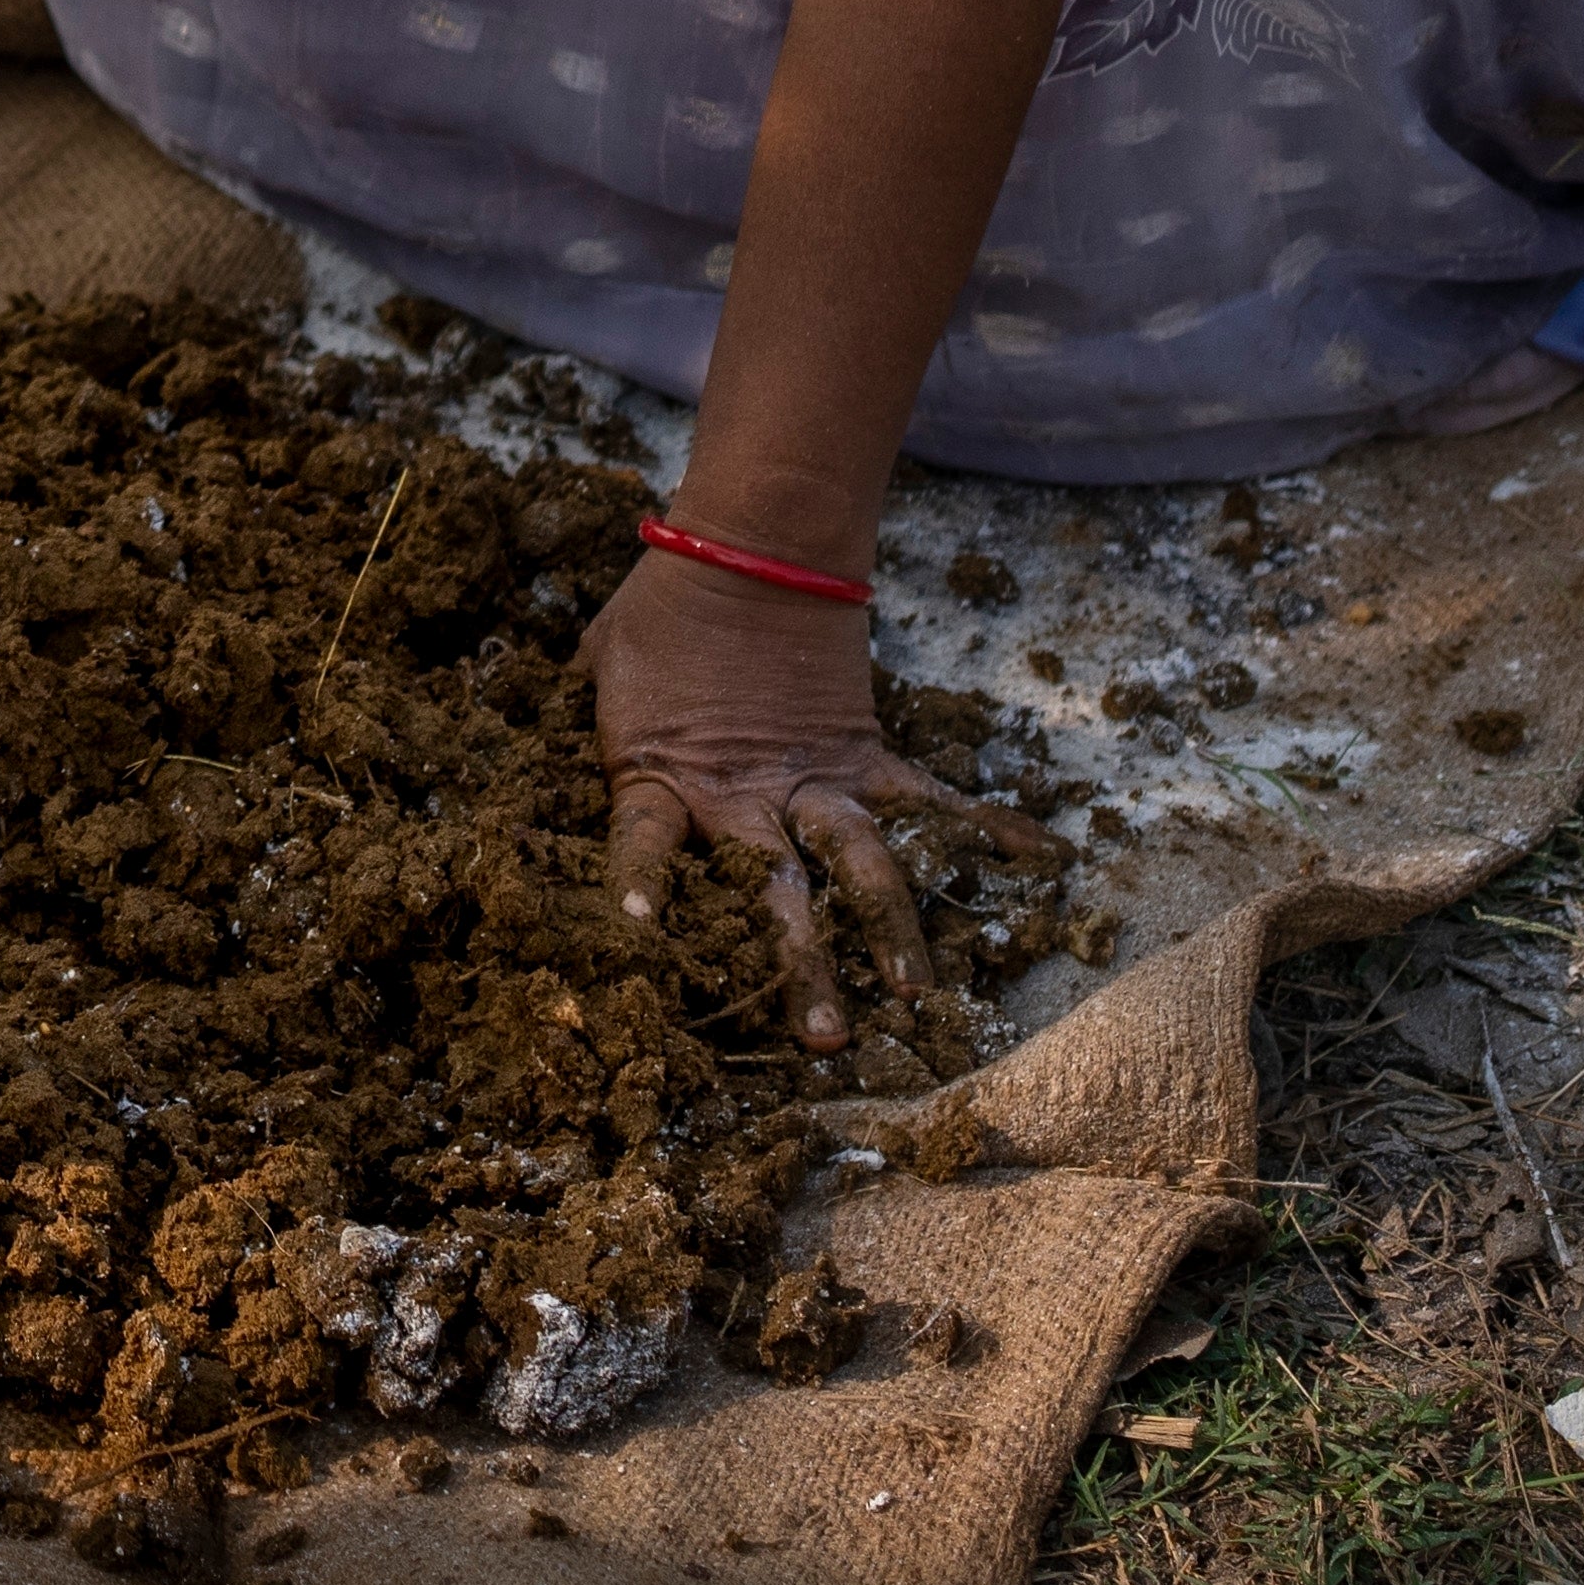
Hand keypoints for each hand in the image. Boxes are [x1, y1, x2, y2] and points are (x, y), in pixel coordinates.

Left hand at [578, 553, 1050, 1057]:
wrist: (752, 546)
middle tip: (822, 1038)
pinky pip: (933, 802)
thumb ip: (581, 712)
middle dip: (801, 967)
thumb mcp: (603, 663)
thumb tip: (538, 719)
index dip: (639, 890)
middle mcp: (747, 796)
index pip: (642, 846)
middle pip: (775, 893)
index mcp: (665, 775)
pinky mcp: (868, 755)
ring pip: (862, 868)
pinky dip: (988, 830)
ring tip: (917, 996)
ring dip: (889, 935)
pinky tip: (1044, 863)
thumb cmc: (663, 610)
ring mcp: (817, 780)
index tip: (638, 940)